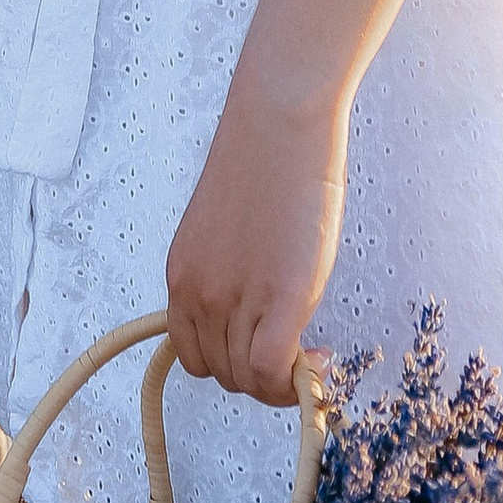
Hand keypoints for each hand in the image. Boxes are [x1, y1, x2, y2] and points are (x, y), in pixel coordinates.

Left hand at [165, 85, 346, 405]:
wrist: (279, 119)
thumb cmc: (263, 161)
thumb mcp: (224, 230)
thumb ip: (229, 275)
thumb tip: (259, 316)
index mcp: (182, 275)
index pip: (193, 356)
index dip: (230, 363)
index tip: (263, 350)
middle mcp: (200, 293)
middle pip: (224, 373)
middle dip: (261, 373)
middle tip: (298, 352)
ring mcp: (236, 297)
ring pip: (250, 380)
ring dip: (284, 379)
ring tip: (312, 353)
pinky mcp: (280, 296)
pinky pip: (274, 372)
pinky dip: (297, 382)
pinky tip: (320, 360)